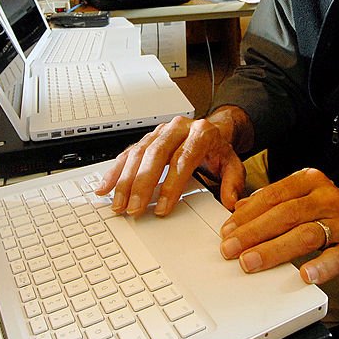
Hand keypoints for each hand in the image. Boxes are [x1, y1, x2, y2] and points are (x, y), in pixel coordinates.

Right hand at [94, 113, 244, 216]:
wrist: (212, 130)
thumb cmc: (218, 150)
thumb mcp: (233, 164)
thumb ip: (233, 183)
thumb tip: (232, 202)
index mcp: (201, 133)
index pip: (182, 159)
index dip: (171, 185)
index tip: (162, 208)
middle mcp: (177, 128)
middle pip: (155, 155)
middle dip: (142, 184)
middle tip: (134, 209)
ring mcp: (160, 131)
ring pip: (138, 153)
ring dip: (125, 181)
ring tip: (119, 205)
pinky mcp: (147, 138)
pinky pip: (127, 153)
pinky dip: (115, 172)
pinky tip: (105, 188)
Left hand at [218, 168, 338, 285]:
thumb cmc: (326, 210)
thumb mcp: (299, 196)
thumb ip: (270, 201)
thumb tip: (238, 211)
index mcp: (309, 181)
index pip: (273, 196)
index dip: (247, 214)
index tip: (228, 230)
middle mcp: (325, 199)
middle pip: (285, 214)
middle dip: (254, 233)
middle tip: (231, 249)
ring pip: (306, 234)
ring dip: (275, 250)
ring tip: (253, 262)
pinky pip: (335, 257)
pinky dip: (320, 267)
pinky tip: (305, 275)